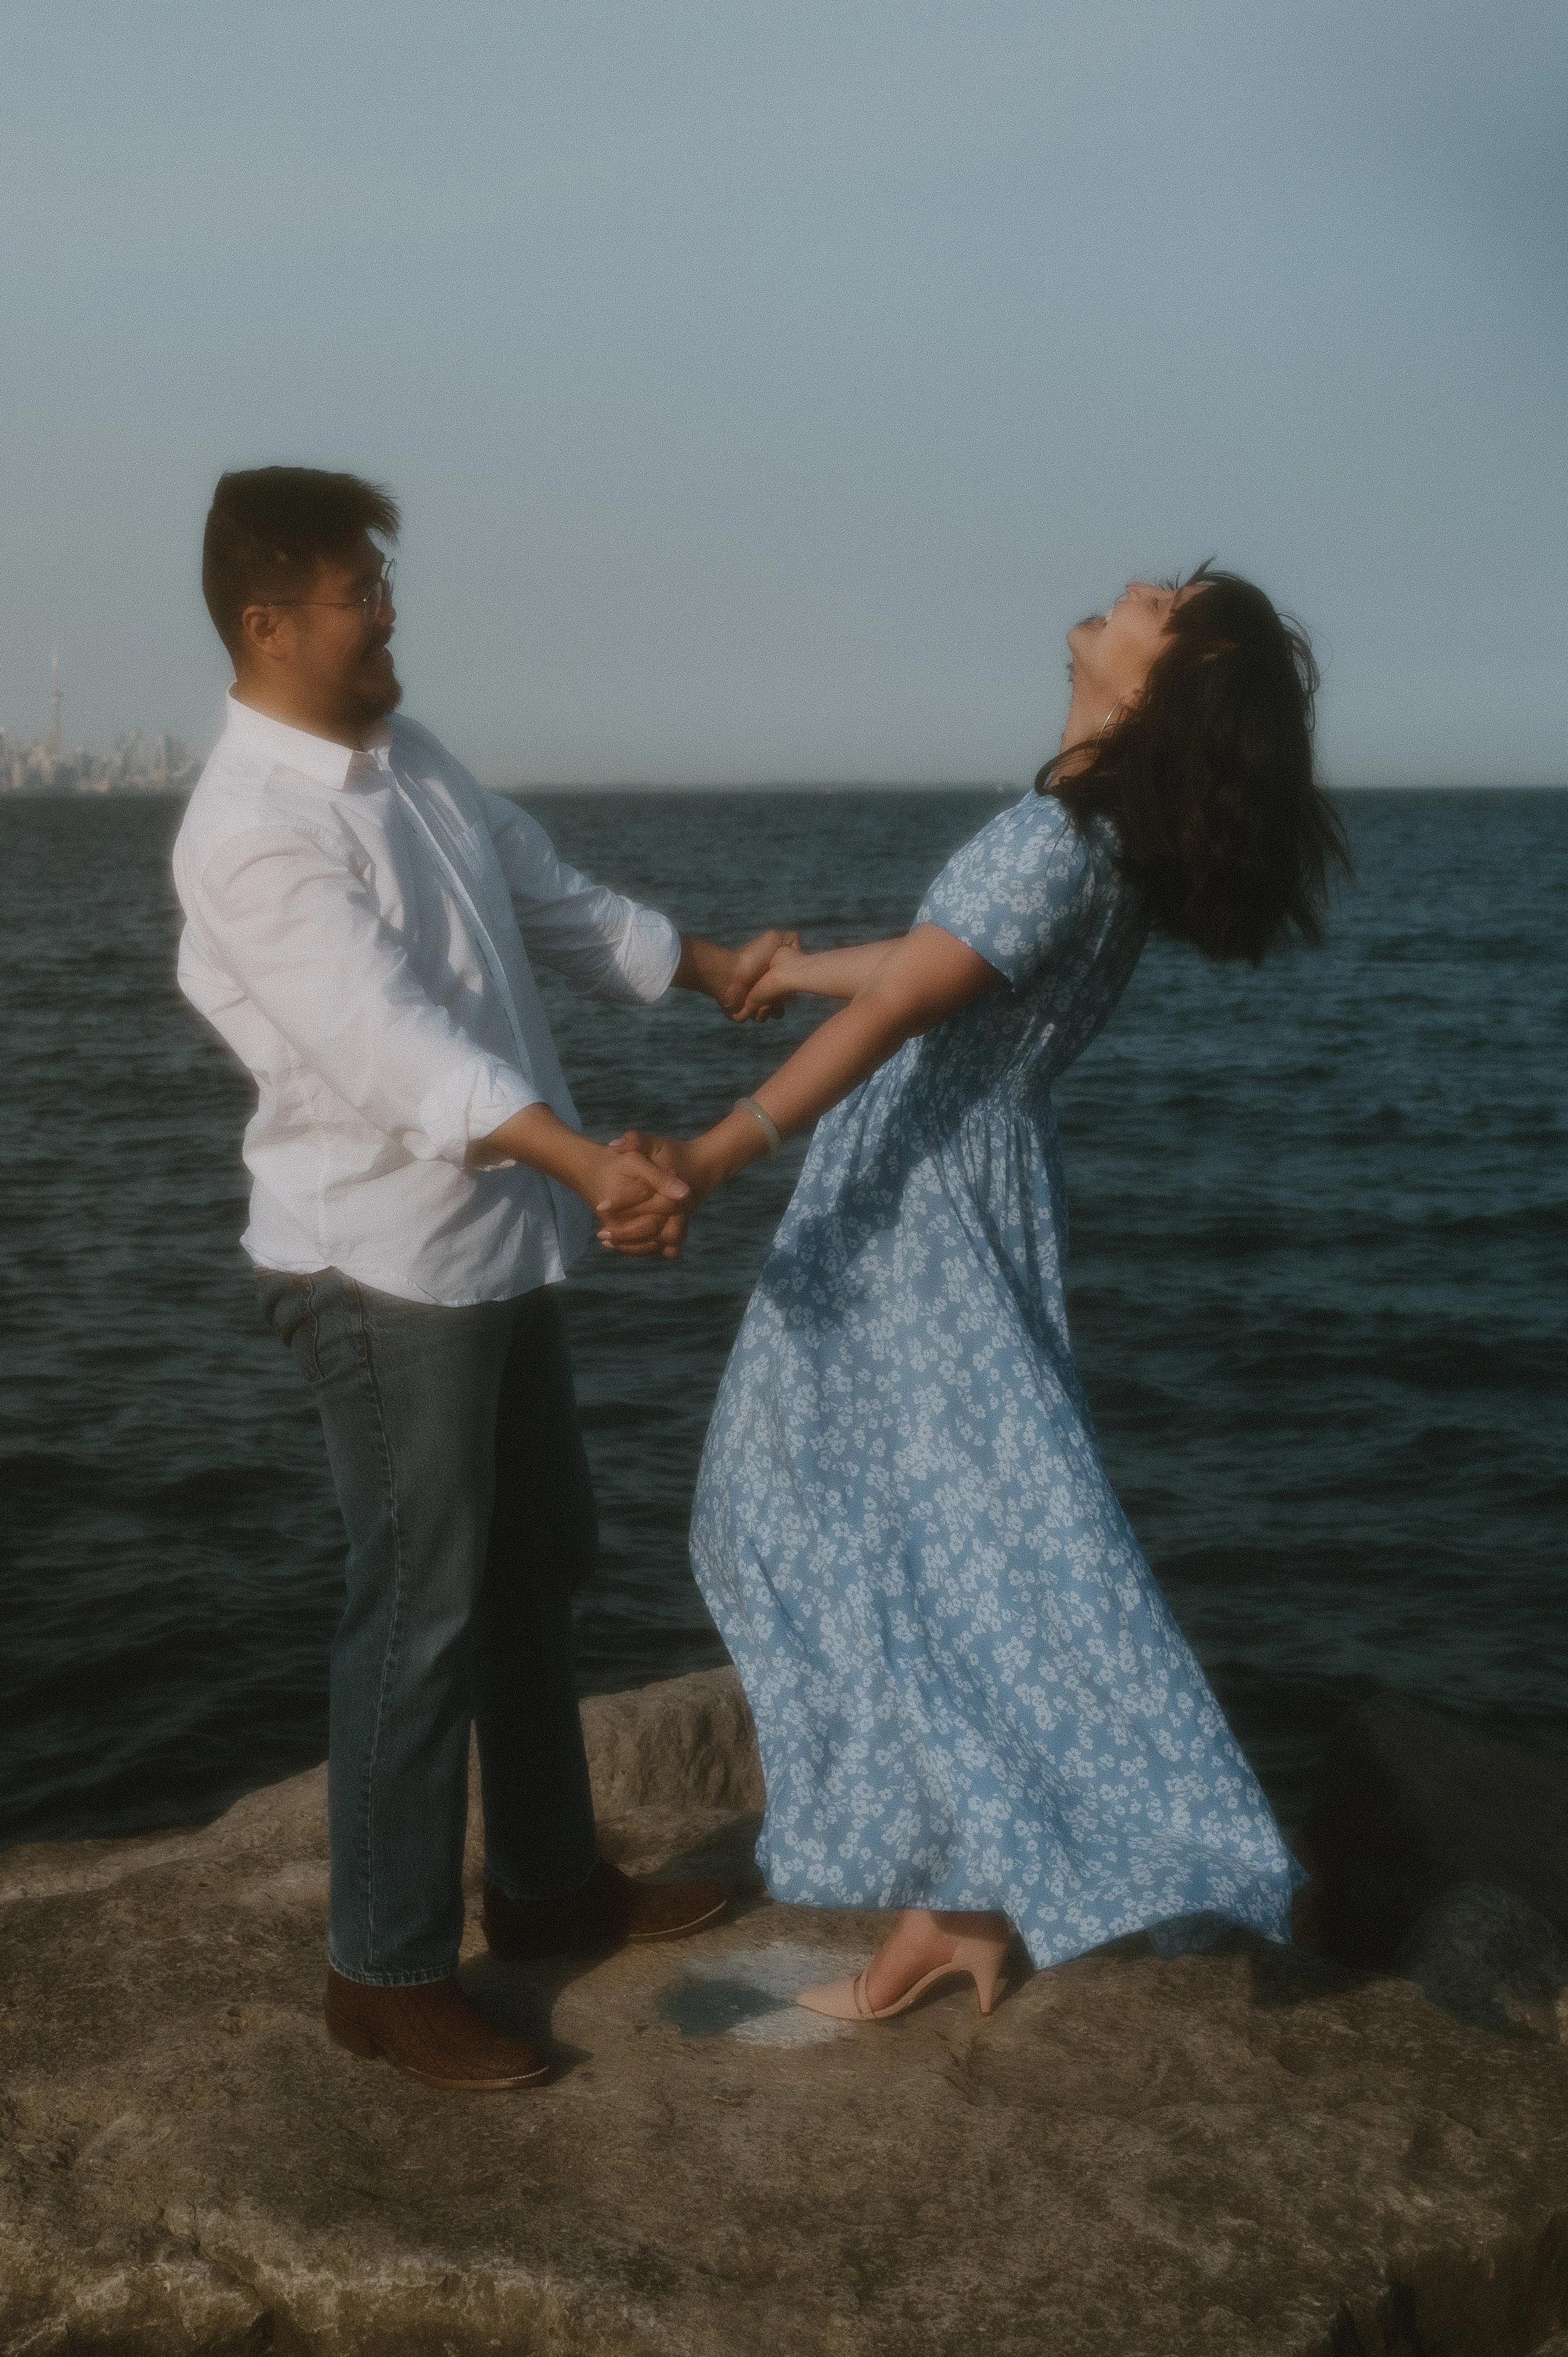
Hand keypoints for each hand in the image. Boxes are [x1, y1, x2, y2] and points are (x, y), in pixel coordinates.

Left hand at [598, 1132, 710, 1257]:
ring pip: (659, 1242)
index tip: (600, 1206)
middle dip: (625, 1232)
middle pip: (652, 1226)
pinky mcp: (683, 1230)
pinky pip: (666, 1250)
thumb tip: (612, 1144)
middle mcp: (680, 1206)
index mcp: (672, 1184)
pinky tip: (624, 1246)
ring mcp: (683, 1220)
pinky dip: (648, 1250)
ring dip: (634, 1246)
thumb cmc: (673, 1154)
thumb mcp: (654, 1143)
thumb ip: (635, 1141)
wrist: (702, 1168)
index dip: (620, 1201)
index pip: (643, 1194)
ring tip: (608, 1241)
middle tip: (601, 1233)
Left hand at [721, 929, 799, 1021]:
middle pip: (784, 1003)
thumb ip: (791, 940)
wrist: (729, 972)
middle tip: (772, 990)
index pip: (790, 990)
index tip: (785, 981)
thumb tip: (797, 952)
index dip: (790, 988)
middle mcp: (765, 990)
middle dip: (781, 999)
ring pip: (773, 1013)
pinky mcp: (744, 1013)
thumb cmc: (751, 956)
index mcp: (774, 977)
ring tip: (760, 996)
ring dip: (770, 1006)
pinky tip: (750, 1001)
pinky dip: (756, 1011)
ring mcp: (754, 1002)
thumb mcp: (775, 938)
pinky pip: (758, 1017)